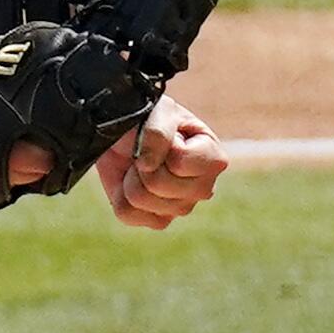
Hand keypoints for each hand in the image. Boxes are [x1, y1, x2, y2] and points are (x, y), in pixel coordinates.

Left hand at [96, 96, 226, 229]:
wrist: (125, 133)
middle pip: (159, 184)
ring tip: (140, 163)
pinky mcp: (158, 220)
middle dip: (143, 162)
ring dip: (130, 176)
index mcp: (213, 159)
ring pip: (140, 199)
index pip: (180, 163)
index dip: (162, 146)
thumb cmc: (151, 118)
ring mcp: (182, 208)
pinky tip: (132, 180)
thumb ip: (158, 133)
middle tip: (147, 151)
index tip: (164, 135)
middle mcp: (203, 188)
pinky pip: (127, 213)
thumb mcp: (159, 111)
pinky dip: (120, 193)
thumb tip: (148, 167)